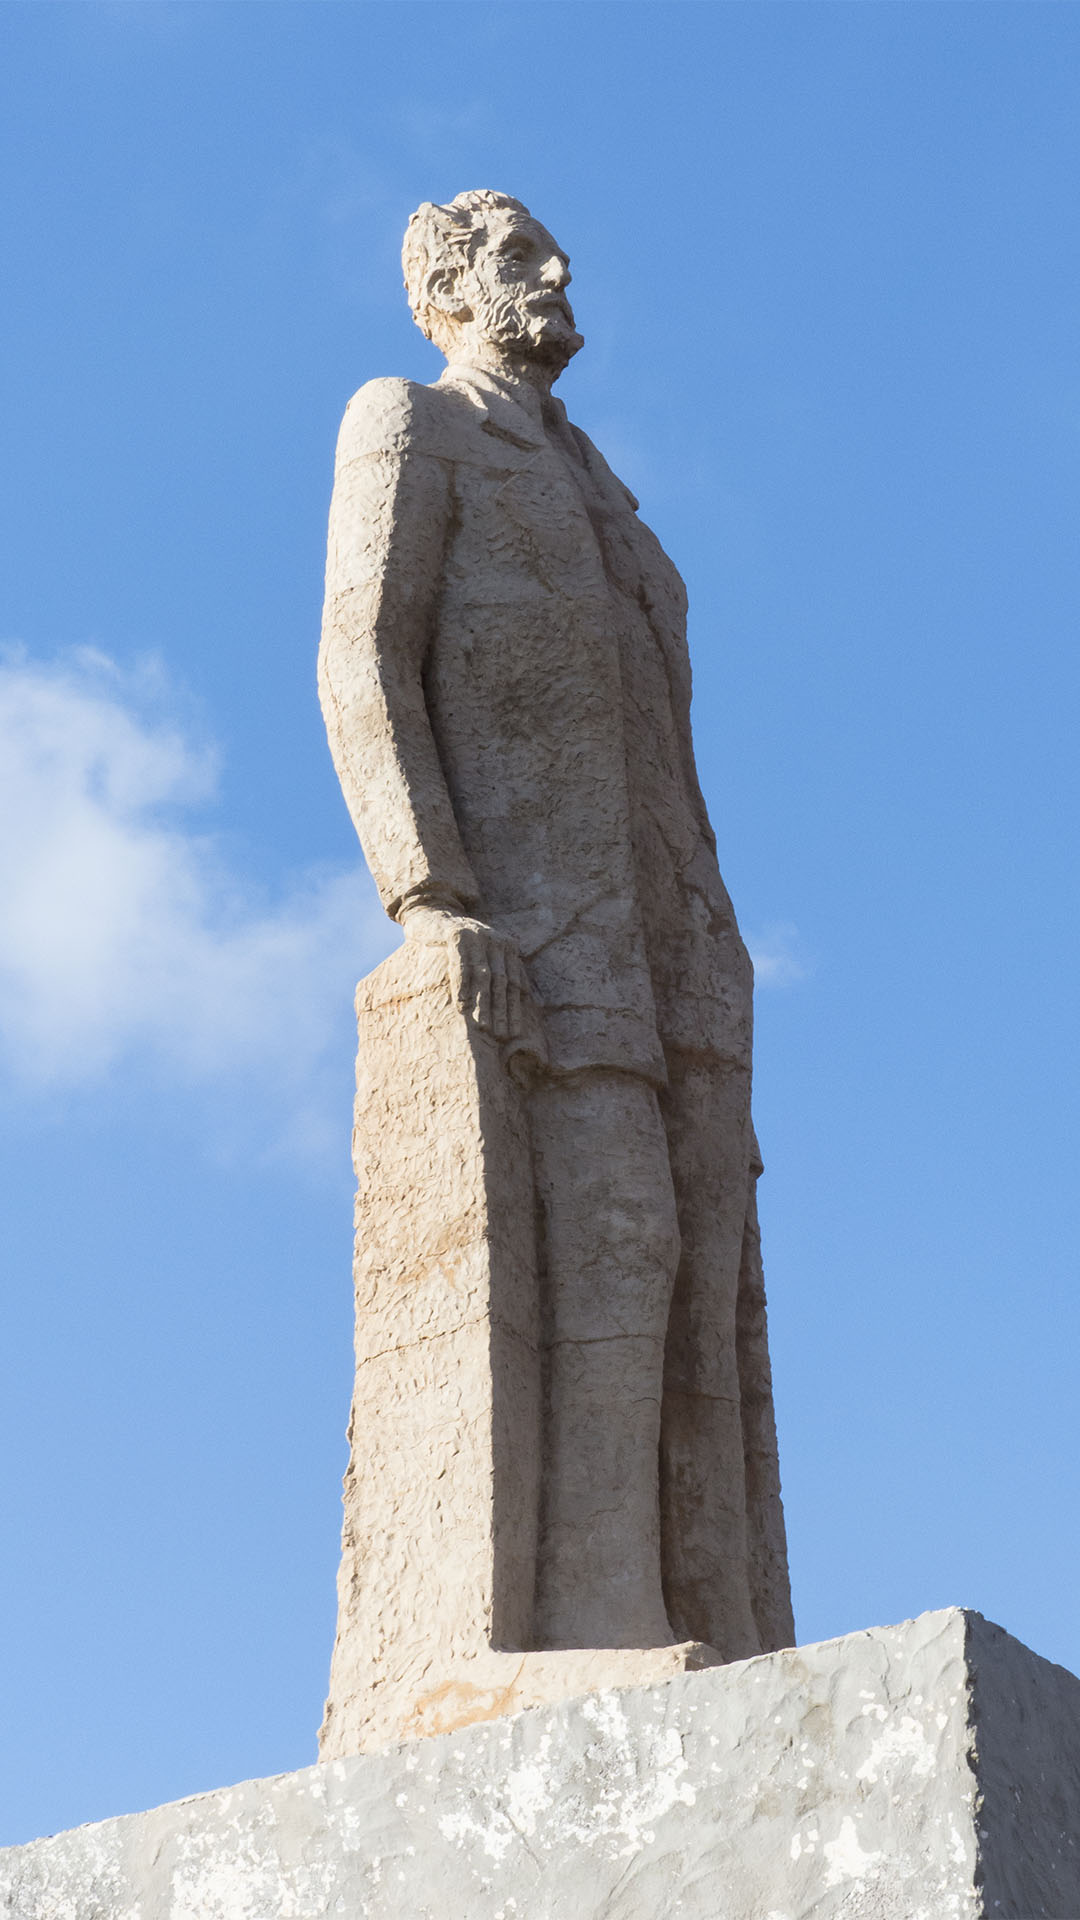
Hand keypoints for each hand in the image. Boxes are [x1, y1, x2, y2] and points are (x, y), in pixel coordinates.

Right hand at [399, 902, 532, 1043]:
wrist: (433, 916)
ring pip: (483, 975)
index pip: (515, 982)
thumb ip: (500, 971)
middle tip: (499, 1034)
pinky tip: (461, 1006)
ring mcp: (477, 936)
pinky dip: (462, 987)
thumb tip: (521, 998)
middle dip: (501, 1010)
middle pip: (501, 980)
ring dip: (483, 1003)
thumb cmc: (460, 944)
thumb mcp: (484, 955)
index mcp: (508, 946)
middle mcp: (496, 940)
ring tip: (482, 1026)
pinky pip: (461, 965)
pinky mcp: (456, 935)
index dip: (514, 1008)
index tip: (514, 1032)